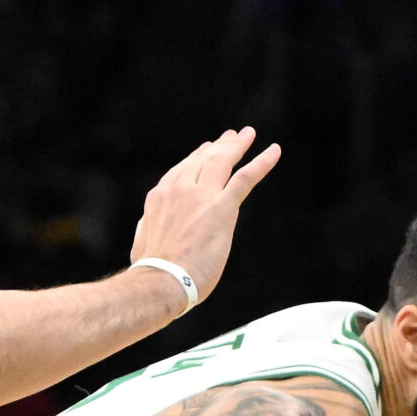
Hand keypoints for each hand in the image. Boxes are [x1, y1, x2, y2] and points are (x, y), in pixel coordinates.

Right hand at [126, 128, 281, 307]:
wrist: (160, 280)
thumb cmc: (150, 271)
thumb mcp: (142, 242)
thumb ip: (148, 228)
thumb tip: (146, 226)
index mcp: (160, 197)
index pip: (182, 170)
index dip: (197, 157)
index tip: (206, 149)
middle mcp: (180, 189)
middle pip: (204, 159)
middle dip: (219, 145)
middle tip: (232, 136)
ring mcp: (201, 196)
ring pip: (223, 161)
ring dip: (237, 145)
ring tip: (248, 134)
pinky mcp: (222, 207)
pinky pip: (245, 178)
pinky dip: (262, 162)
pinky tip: (274, 151)